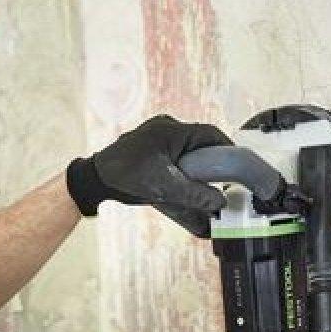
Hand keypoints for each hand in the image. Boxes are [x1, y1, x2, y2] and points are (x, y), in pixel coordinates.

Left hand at [66, 114, 233, 236]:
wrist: (93, 179)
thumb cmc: (123, 176)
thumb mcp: (164, 187)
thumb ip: (195, 195)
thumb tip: (220, 202)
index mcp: (171, 130)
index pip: (210, 134)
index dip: (226, 149)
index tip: (238, 164)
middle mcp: (165, 130)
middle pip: (199, 143)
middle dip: (212, 161)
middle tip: (223, 179)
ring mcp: (155, 138)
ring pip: (186, 151)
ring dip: (196, 167)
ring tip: (205, 185)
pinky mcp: (148, 150)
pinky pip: (173, 157)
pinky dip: (182, 170)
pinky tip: (185, 185)